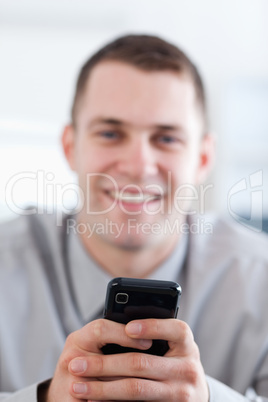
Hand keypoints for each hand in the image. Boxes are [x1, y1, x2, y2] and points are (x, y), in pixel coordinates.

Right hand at [46, 318, 151, 401]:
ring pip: (107, 384)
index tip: (147, 341)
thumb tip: (148, 336)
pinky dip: (120, 401)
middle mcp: (71, 358)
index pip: (101, 329)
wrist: (63, 394)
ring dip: (130, 387)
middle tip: (154, 366)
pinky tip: (136, 399)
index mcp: (79, 339)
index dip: (125, 335)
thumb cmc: (84, 366)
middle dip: (133, 365)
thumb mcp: (94, 347)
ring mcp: (70, 382)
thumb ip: (114, 340)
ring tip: (151, 385)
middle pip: (106, 360)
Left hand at [66, 318, 208, 400]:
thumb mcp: (172, 346)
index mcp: (187, 345)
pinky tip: (93, 401)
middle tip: (76, 364)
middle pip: (142, 363)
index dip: (152, 326)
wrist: (193, 396)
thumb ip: (155, 335)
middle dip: (104, 364)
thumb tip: (121, 326)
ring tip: (77, 385)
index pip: (176, 330)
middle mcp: (188, 369)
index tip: (128, 328)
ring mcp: (181, 394)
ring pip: (134, 388)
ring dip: (101, 388)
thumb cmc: (174, 363)